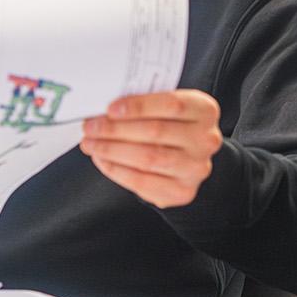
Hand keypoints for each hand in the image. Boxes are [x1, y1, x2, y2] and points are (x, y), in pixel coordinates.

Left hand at [80, 89, 222, 208]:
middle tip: (90, 127)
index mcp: (204, 110)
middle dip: (115, 129)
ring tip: (91, 143)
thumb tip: (105, 108)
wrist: (189, 159)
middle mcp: (206, 139)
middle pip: (156, 132)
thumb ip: (146, 104)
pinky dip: (117, 170)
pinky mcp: (182, 191)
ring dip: (112, 150)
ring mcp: (196, 168)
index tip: (110, 109)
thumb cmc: (172, 126)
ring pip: (148, 158)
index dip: (139, 106)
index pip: (172, 104)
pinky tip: (102, 160)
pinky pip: (142, 182)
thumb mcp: (168, 108)